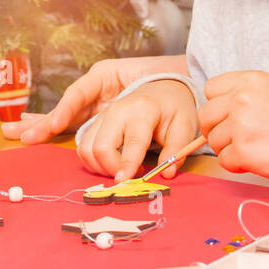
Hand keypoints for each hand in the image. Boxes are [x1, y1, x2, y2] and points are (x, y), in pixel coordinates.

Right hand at [0, 54, 188, 143]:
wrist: (176, 76)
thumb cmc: (177, 98)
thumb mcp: (184, 120)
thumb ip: (177, 145)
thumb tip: (167, 172)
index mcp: (129, 94)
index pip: (110, 120)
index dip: (99, 142)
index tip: (89, 160)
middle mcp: (107, 91)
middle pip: (75, 106)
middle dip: (54, 123)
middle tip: (33, 137)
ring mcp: (96, 95)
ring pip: (64, 109)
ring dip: (41, 122)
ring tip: (13, 131)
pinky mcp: (91, 104)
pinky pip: (65, 113)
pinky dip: (46, 120)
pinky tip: (22, 124)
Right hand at [76, 79, 199, 180]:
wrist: (161, 87)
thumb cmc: (174, 108)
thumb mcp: (185, 125)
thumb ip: (176, 149)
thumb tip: (167, 173)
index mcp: (143, 110)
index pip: (132, 143)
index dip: (126, 165)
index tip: (124, 182)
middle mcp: (118, 111)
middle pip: (101, 148)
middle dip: (111, 169)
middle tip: (132, 175)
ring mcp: (104, 115)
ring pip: (87, 149)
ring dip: (100, 167)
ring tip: (122, 168)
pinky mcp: (96, 122)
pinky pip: (83, 146)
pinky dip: (93, 160)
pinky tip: (111, 162)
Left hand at [198, 71, 268, 183]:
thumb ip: (245, 96)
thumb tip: (217, 113)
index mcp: (249, 80)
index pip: (210, 88)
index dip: (217, 105)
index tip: (228, 116)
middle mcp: (241, 98)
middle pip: (205, 115)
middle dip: (216, 129)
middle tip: (236, 139)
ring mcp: (241, 124)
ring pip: (213, 140)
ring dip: (229, 149)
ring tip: (255, 149)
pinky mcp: (243, 150)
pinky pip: (224, 161)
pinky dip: (238, 165)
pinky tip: (259, 159)